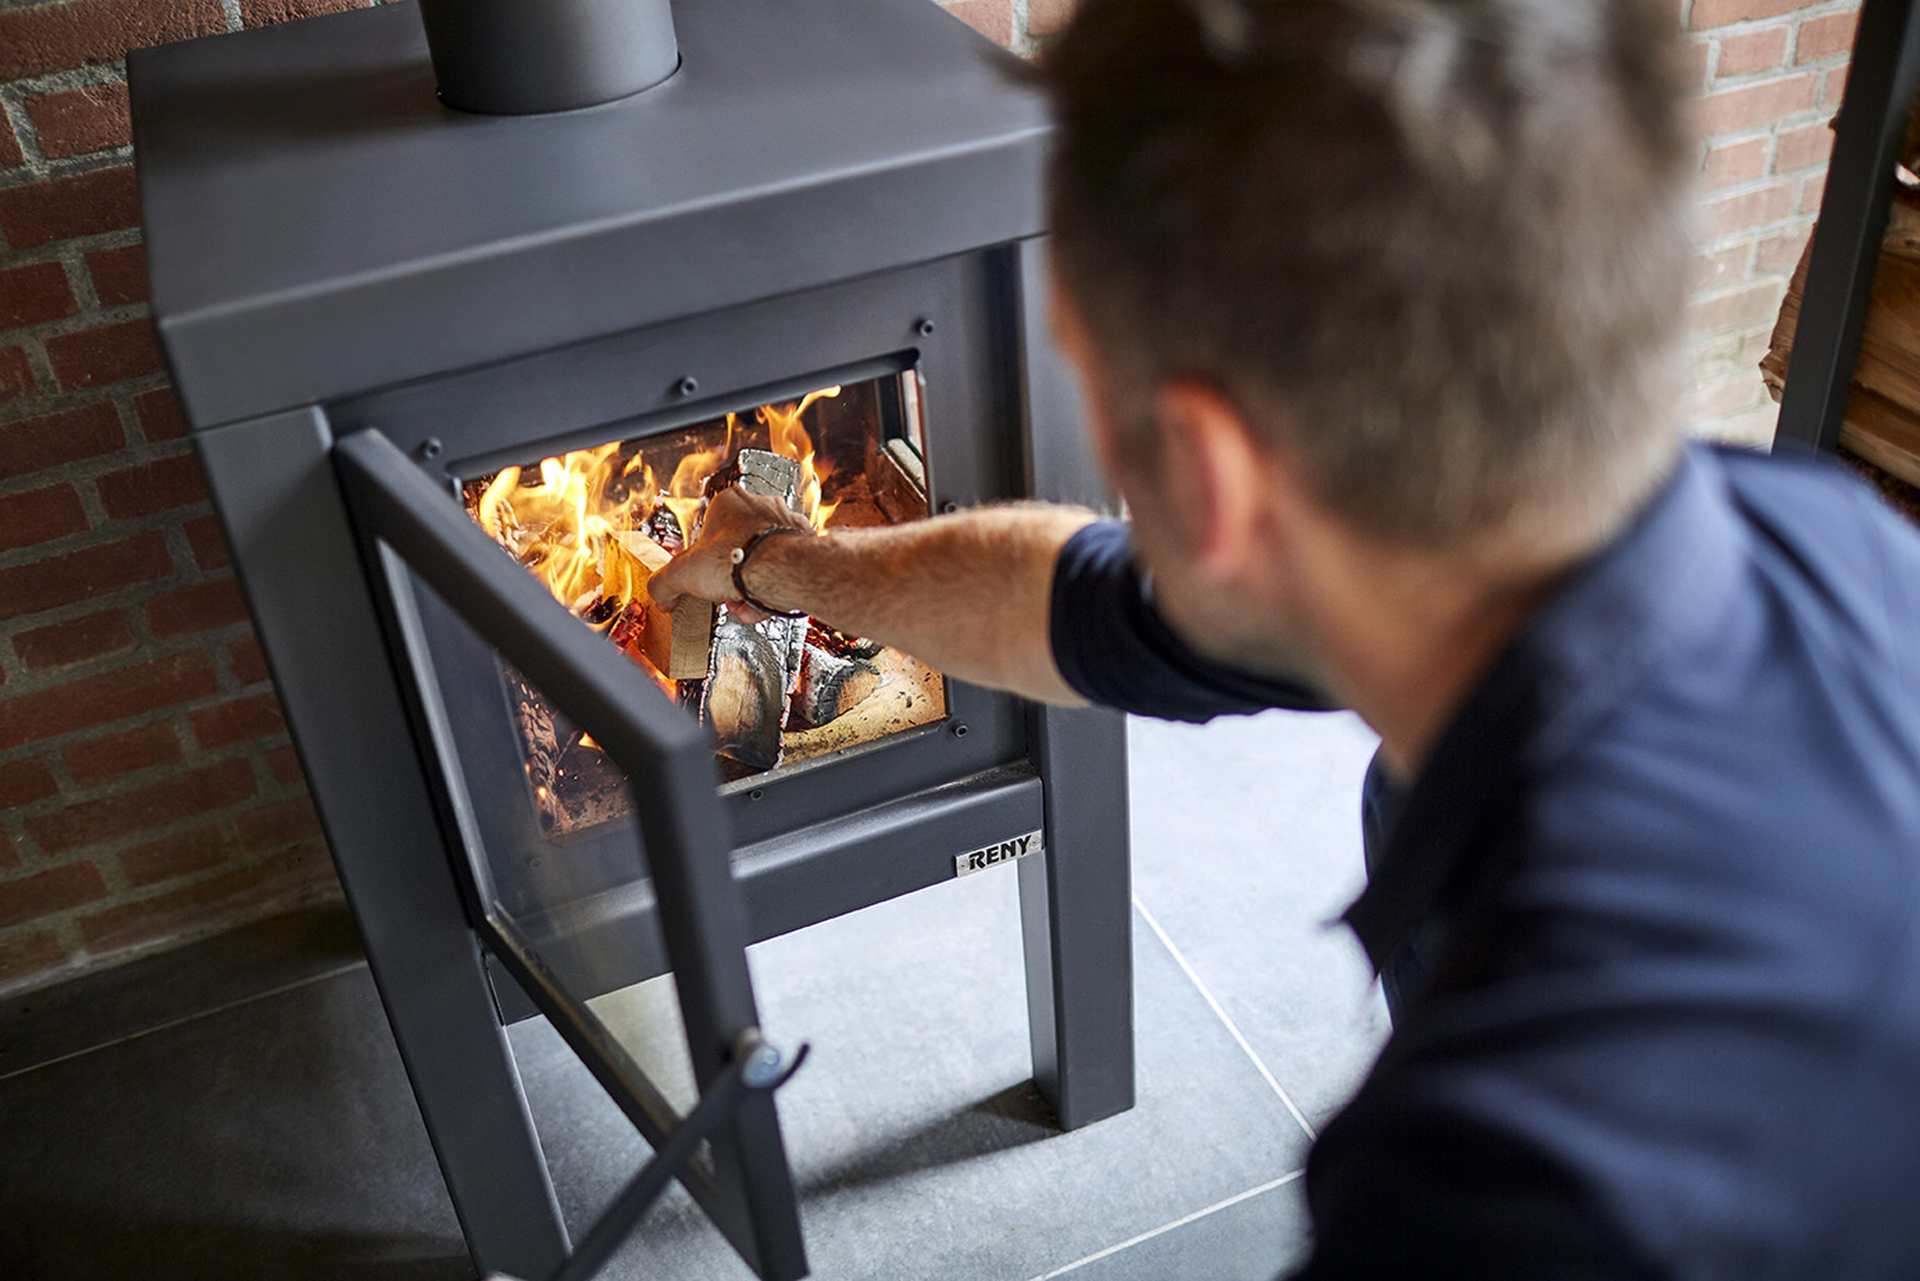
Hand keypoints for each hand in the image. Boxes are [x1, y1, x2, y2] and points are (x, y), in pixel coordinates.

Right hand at [648, 486, 810, 620]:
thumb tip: (661, 595)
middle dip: (728, 577)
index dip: (703, 561)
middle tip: (724, 592)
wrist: (783, 571)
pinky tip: (764, 604)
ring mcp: (785, 523)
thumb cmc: (739, 559)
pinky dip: (773, 588)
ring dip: (749, 586)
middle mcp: (760, 506)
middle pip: (736, 549)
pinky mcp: (805, 544)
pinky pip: (783, 569)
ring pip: (760, 561)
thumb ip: (664, 583)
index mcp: (729, 502)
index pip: (708, 531)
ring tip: (744, 602)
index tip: (702, 577)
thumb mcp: (682, 573)